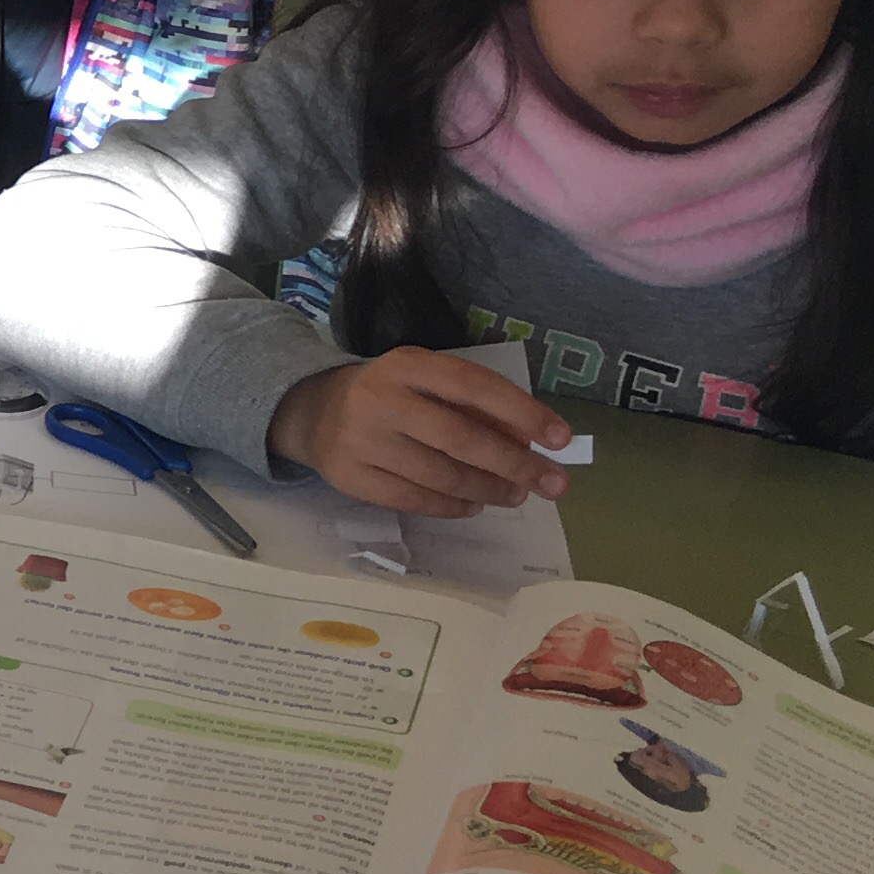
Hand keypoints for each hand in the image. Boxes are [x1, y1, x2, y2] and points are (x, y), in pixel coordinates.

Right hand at [266, 349, 573, 519]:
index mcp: (407, 365)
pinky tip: (474, 504)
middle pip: (461, 439)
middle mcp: (380, 400)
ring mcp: (361, 441)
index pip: (473, 386)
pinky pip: (415, 500)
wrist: (313, 411)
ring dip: (489, 490)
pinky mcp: (350, 478)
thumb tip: (532, 443)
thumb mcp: (428, 382)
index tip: (561, 439)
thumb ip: (475, 406)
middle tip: (553, 484)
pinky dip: (454, 507)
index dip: (522, 412)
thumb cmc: (391, 394)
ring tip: (515, 495)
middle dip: (515, 464)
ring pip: (441, 476)